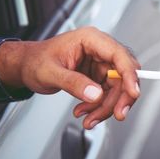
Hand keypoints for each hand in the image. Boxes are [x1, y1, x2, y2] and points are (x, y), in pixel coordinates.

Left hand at [0, 27, 140, 128]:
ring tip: (89, 118)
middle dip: (120, 97)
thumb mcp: (50, 72)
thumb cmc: (35, 61)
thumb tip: (95, 94)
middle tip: (116, 115)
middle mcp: (100, 50)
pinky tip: (86, 112)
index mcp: (90, 39)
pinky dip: (99, 107)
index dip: (129, 74)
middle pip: (123, 74)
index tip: (132, 93)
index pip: (119, 55)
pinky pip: (108, 94)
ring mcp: (100, 64)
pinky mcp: (98, 76)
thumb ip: (73, 83)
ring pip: (117, 88)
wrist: (27, 67)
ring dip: (106, 107)